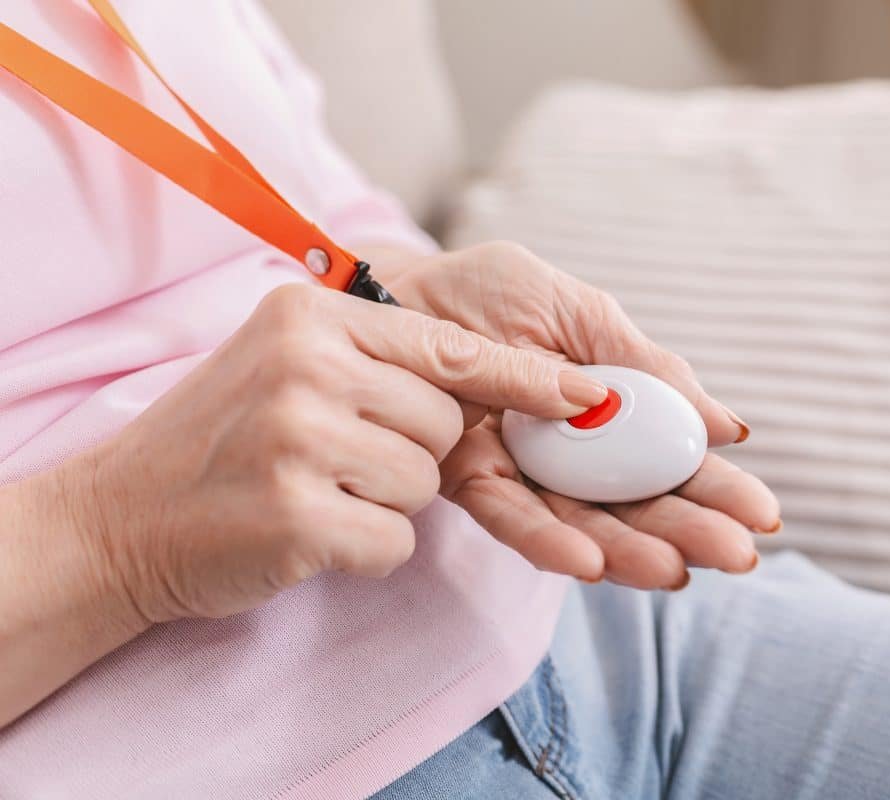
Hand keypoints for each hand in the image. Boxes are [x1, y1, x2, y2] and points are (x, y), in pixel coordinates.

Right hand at [86, 283, 608, 622]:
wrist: (120, 517)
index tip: (591, 394)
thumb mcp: (288, 364)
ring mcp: (298, 440)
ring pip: (425, 483)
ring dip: (384, 502)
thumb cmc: (222, 443)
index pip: (450, 347)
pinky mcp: (298, 515)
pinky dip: (365, 549)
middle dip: (413, 451)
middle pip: (445, 422)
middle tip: (337, 458)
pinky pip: (395, 540)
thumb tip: (504, 377)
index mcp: (312, 318)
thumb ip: (378, 357)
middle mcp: (306, 365)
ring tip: (313, 490)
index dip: (525, 377)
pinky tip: (304, 533)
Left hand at [385, 242, 780, 589]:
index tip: (763, 515)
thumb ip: (644, 368)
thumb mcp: (581, 314)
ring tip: (674, 570)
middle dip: (689, 530)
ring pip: (584, 523)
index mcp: (606, 407)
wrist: (395, 289)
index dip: (717, 488)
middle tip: (736, 556)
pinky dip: (548, 541)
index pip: (672, 457)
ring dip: (630, 550)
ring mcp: (521, 470)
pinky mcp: (467, 481)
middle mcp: (570, 449)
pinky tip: (590, 562)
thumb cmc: (489, 293)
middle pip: (637, 502)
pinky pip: (510, 518)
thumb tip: (725, 427)